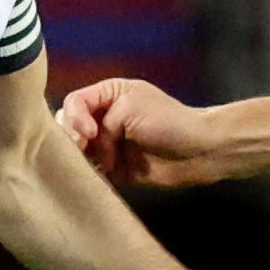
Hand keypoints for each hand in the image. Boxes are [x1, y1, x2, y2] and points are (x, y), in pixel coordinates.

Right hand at [59, 80, 229, 186]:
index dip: (74, 118)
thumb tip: (90, 147)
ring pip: (77, 151)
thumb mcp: (130, 107)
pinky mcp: (115, 168)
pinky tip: (98, 174)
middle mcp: (106, 118)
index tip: (90, 133)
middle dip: (73, 137)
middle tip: (84, 148)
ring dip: (79, 157)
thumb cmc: (169, 122)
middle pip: (70, 126)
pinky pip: (92, 171)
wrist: (199, 152)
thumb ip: (102, 121)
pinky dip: (90, 173)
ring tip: (93, 163)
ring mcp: (110, 144)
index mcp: (109, 95)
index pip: (74, 103)